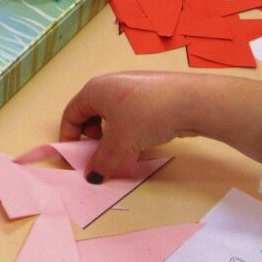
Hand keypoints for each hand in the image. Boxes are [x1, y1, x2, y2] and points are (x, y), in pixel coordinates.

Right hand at [59, 72, 261, 182]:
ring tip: (120, 151)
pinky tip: (140, 142)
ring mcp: (132, 86)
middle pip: (90, 113)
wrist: (191, 101)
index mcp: (95, 90)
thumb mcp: (119, 143)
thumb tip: (93, 177)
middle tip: (99, 155)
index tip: (75, 157)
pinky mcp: (151, 94)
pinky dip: (128, 130)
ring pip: (112, 115)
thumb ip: (102, 162)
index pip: (71, 113)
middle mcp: (110, 84)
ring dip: (111, 136)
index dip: (69, 137)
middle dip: (91, 138)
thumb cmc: (146, 116)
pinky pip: (130, 114)